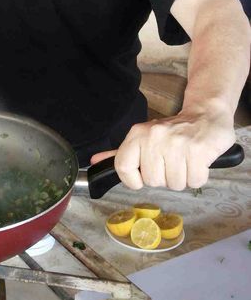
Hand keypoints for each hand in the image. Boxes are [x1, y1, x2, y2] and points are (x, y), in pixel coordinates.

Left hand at [90, 107, 235, 190]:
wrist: (205, 115)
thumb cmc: (172, 131)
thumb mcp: (143, 138)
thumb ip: (120, 152)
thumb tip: (95, 161)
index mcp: (137, 134)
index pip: (123, 167)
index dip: (132, 180)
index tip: (143, 177)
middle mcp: (153, 137)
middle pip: (152, 181)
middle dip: (164, 178)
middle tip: (171, 163)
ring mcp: (176, 143)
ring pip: (174, 184)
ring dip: (182, 178)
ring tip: (184, 161)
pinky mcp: (198, 151)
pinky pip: (194, 181)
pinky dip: (198, 177)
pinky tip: (197, 162)